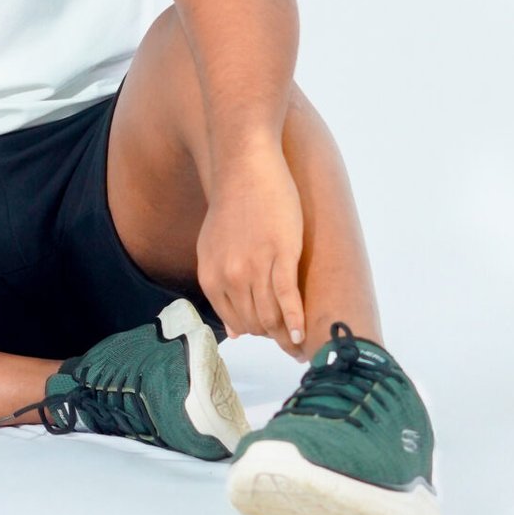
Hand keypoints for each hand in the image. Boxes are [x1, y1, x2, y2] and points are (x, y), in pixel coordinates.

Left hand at [195, 146, 306, 350]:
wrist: (245, 167)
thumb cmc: (234, 205)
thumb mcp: (214, 249)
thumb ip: (221, 288)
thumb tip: (235, 332)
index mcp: (211, 276)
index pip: (234, 321)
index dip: (254, 333)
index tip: (270, 339)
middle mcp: (230, 277)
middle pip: (254, 323)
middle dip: (272, 338)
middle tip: (291, 347)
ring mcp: (255, 267)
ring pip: (271, 316)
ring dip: (286, 336)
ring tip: (301, 347)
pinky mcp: (281, 256)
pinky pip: (288, 299)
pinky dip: (296, 321)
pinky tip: (303, 333)